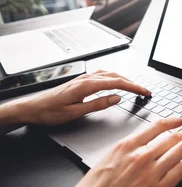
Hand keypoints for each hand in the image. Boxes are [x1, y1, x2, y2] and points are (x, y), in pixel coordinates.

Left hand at [17, 70, 150, 125]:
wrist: (32, 108)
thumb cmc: (50, 112)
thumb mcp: (76, 112)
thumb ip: (98, 104)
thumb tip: (116, 98)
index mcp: (87, 86)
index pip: (117, 83)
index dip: (134, 87)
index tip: (145, 92)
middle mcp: (86, 79)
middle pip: (116, 76)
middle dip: (133, 83)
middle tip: (145, 91)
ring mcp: (83, 78)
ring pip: (110, 74)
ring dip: (125, 79)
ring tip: (135, 87)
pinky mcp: (80, 81)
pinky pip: (102, 75)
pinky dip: (114, 78)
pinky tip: (116, 83)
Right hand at [60, 118, 181, 186]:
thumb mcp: (106, 161)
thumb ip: (125, 152)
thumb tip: (139, 147)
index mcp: (126, 147)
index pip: (156, 127)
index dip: (172, 122)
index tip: (178, 121)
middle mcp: (141, 156)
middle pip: (172, 138)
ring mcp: (151, 173)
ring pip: (180, 151)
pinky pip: (181, 171)